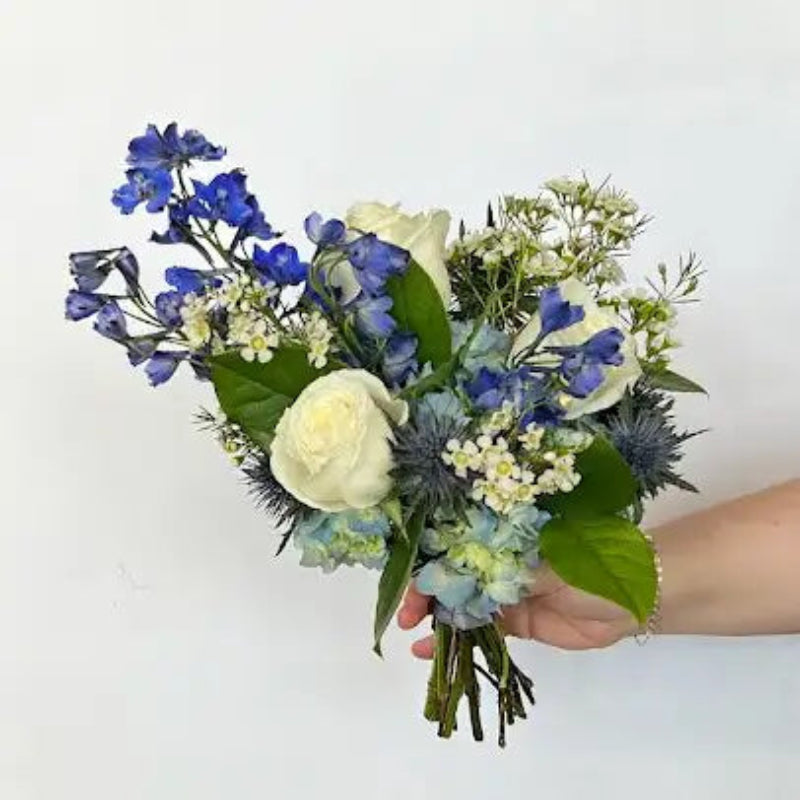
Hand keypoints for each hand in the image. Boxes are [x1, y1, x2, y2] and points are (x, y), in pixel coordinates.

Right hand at [397, 565, 637, 656]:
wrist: (633, 599)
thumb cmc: (590, 564)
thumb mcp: (544, 563)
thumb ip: (504, 573)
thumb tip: (462, 579)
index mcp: (505, 537)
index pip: (458, 545)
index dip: (432, 561)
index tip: (413, 580)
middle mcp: (500, 562)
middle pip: (454, 576)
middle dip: (428, 593)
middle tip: (408, 615)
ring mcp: (507, 594)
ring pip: (462, 605)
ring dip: (436, 619)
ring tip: (413, 635)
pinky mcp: (516, 623)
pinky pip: (480, 631)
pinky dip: (457, 640)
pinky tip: (431, 652)